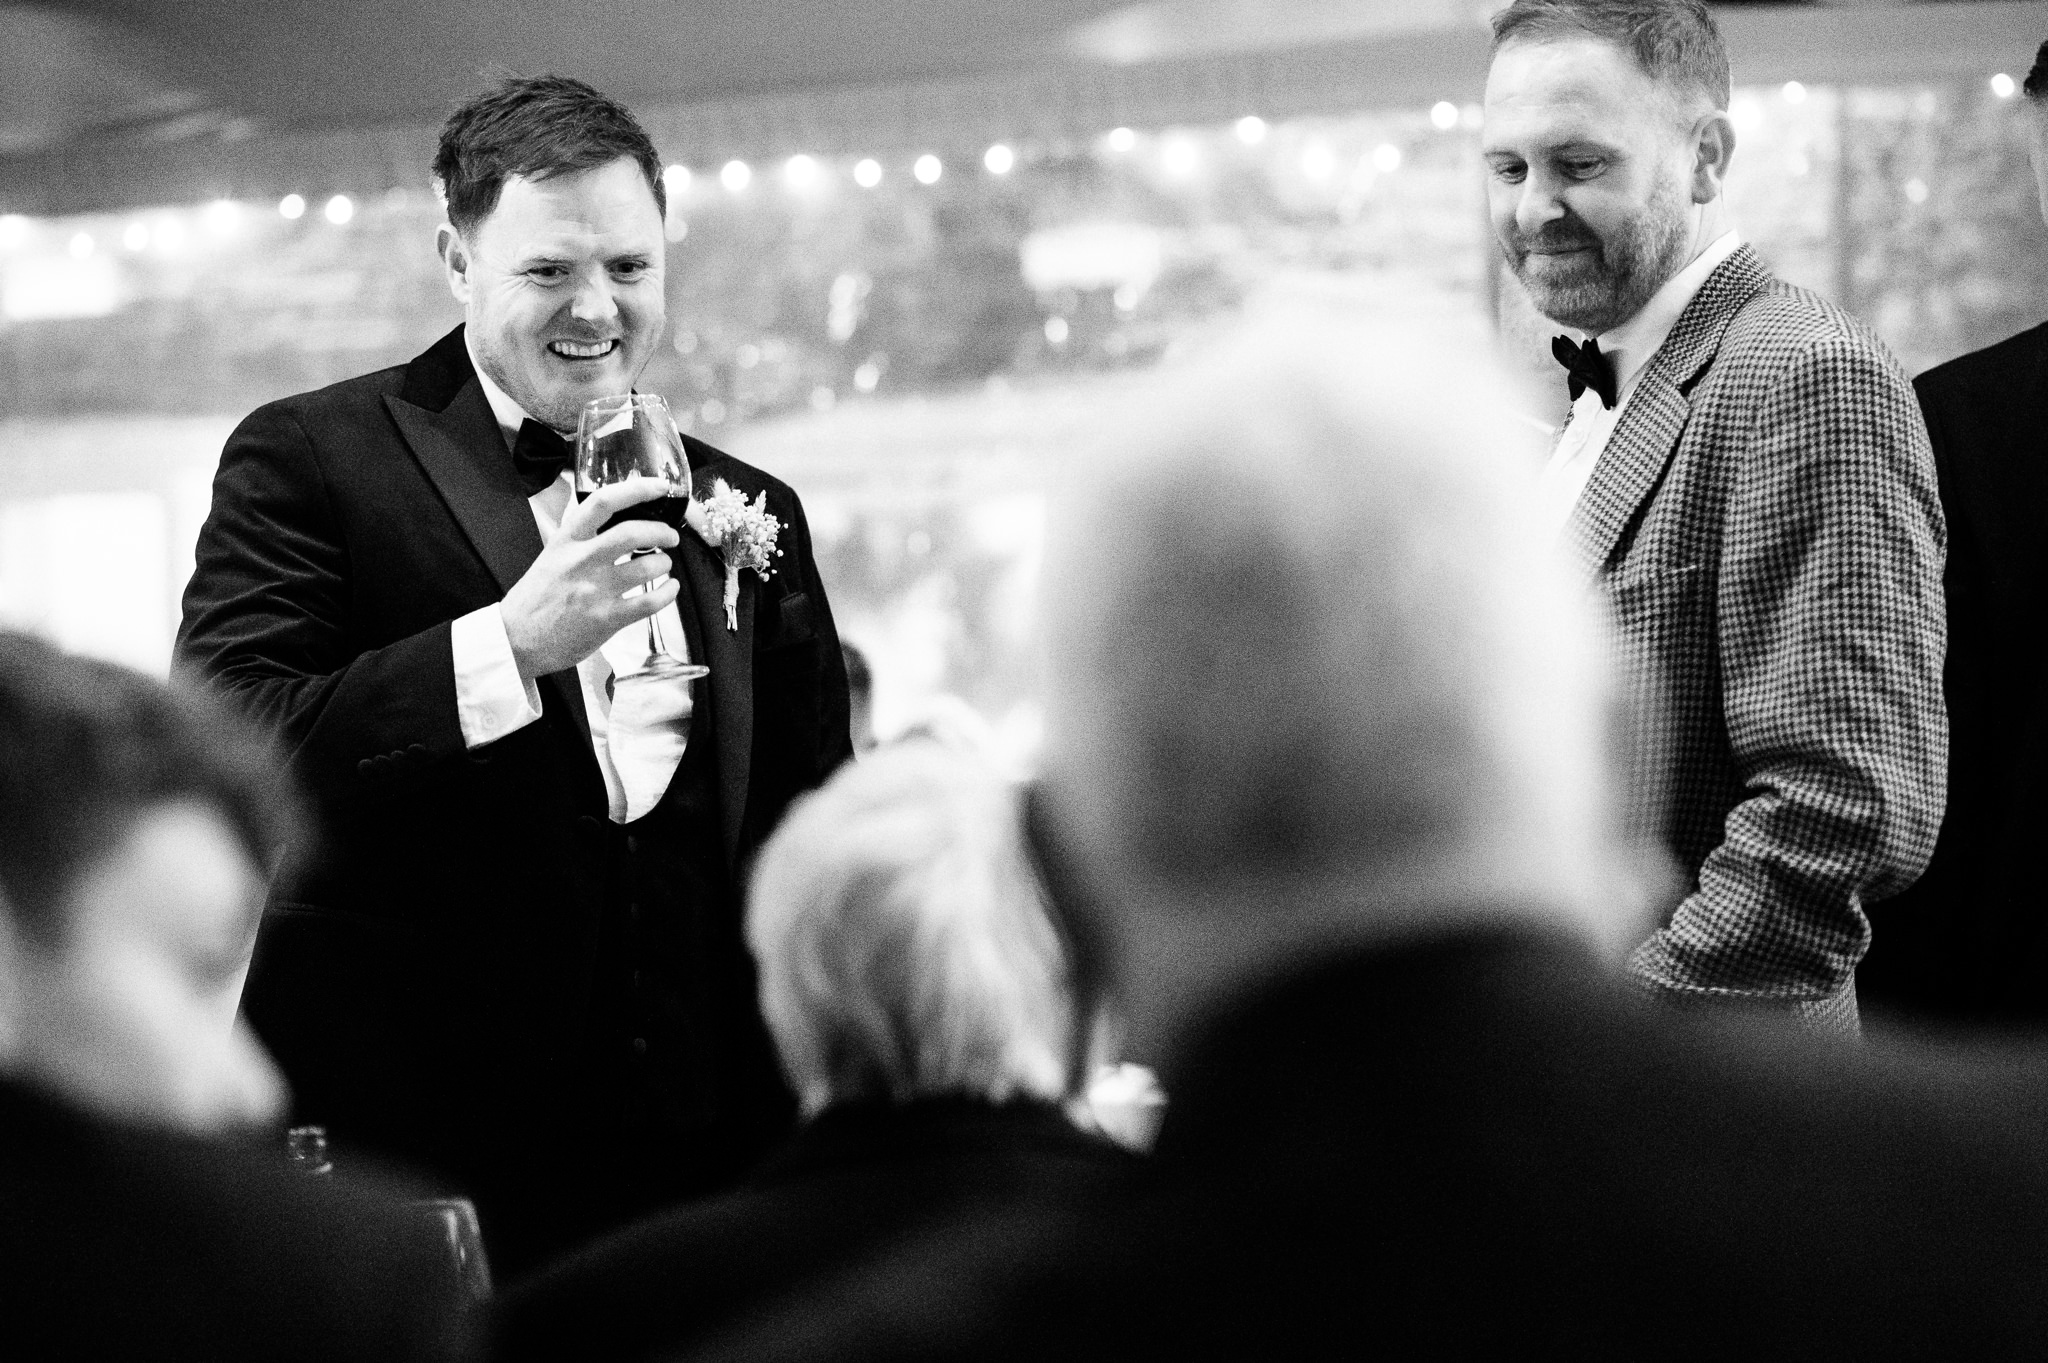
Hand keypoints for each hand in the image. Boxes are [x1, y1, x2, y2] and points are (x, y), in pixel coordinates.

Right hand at [502, 477, 681, 679]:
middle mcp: (581, 560)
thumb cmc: (536, 598)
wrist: (517, 640)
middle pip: (632, 532)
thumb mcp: (552, 556)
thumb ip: (581, 541)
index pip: (602, 503)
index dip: (637, 489)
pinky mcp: (606, 619)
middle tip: (669, 536)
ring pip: (647, 567)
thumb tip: (619, 526)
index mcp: (566, 540)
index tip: (660, 487)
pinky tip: (669, 589)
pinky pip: (650, 602)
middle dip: (661, 531)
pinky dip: (668, 593)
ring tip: (663, 565)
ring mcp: (595, 590)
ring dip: (664, 563)